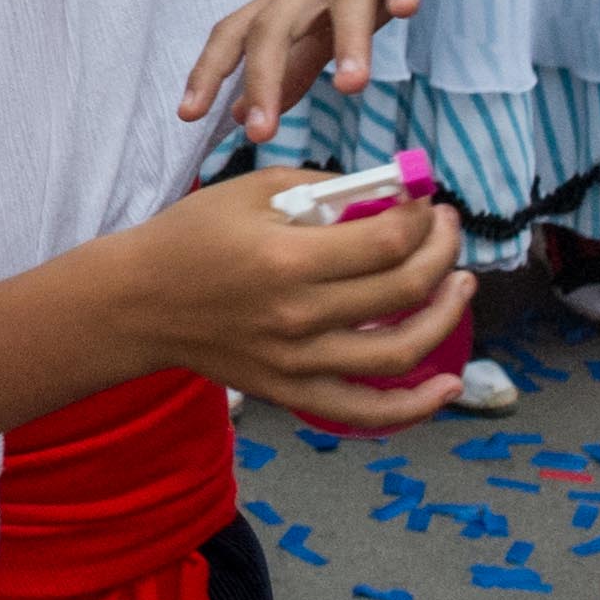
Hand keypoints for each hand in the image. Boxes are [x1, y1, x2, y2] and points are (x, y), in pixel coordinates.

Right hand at [109, 168, 472, 433]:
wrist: (138, 303)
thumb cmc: (192, 236)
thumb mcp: (253, 189)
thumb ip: (324, 187)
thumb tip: (390, 193)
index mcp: (288, 258)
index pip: (387, 240)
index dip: (422, 218)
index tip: (426, 202)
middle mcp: (299, 315)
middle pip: (404, 288)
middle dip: (442, 251)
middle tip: (447, 230)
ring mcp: (298, 361)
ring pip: (400, 351)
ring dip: (447, 316)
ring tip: (461, 286)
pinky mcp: (292, 390)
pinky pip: (363, 411)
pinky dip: (413, 407)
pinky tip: (448, 386)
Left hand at [181, 0, 494, 141]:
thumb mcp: (336, 11)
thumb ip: (298, 61)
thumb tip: (252, 110)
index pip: (240, 34)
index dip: (211, 71)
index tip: (186, 116)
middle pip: (275, 23)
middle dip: (262, 77)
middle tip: (260, 133)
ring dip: (348, 39)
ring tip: (352, 87)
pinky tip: (407, 9)